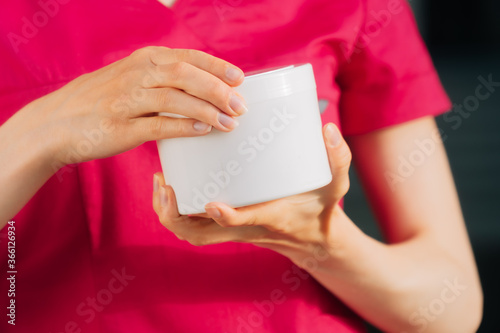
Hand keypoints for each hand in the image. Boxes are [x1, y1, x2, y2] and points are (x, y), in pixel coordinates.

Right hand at [25, 46, 246, 165]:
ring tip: (229, 122)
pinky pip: (159, 126)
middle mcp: (135, 75)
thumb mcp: (128, 77)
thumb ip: (160, 76)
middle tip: (240, 105)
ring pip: (175, 99)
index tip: (239, 78)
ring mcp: (126, 101)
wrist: (56, 123)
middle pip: (185, 75)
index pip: (187, 57)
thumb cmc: (100, 100)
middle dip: (218, 89)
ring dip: (208, 110)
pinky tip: (203, 130)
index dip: (216, 66)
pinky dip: (184, 127)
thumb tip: (202, 84)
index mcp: (142, 60)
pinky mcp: (120, 128)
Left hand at [152, 123, 351, 259]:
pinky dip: (177, 212)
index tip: (211, 203)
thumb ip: (337, 159)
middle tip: (164, 183)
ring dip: (170, 214)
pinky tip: (172, 184)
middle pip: (200, 235)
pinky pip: (195, 227)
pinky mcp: (228, 225)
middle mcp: (245, 229)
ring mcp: (233, 230)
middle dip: (175, 216)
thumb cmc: (320, 210)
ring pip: (192, 234)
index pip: (245, 223)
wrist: (314, 239)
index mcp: (270, 218)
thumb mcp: (336, 187)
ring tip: (161, 181)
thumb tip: (328, 129)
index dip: (227, 217)